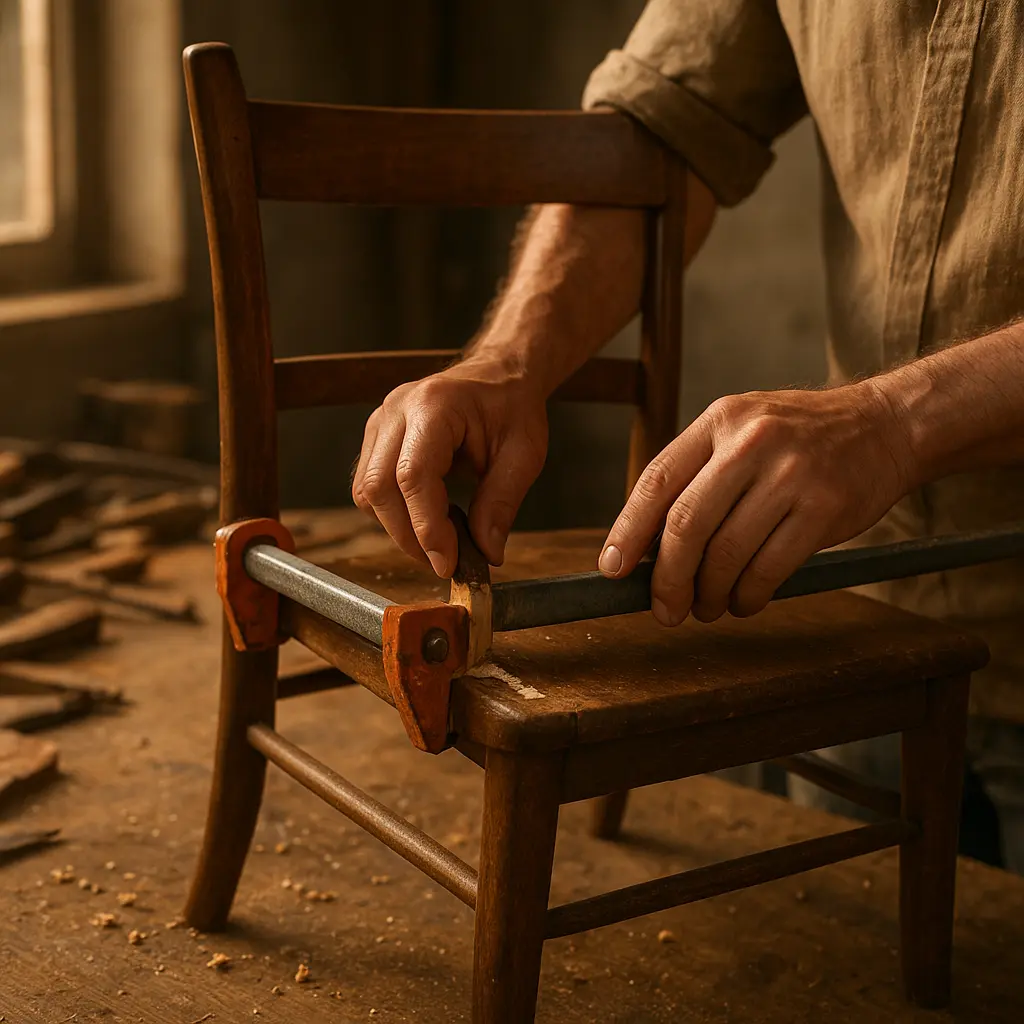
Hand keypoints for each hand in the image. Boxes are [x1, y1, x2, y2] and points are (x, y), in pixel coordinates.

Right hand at [352, 358, 548, 576]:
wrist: (498, 376)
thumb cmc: (512, 408)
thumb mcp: (524, 454)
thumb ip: (502, 502)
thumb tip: (487, 553)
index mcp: (435, 405)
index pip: (413, 475)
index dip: (426, 526)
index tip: (447, 562)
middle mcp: (397, 409)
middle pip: (379, 487)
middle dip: (408, 536)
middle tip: (444, 562)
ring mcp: (381, 421)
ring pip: (367, 492)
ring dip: (398, 528)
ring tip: (439, 541)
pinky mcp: (377, 437)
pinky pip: (370, 486)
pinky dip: (394, 513)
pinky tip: (427, 519)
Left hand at [598, 382, 913, 624]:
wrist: (886, 425)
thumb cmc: (799, 438)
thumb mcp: (741, 431)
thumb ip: (697, 476)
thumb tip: (648, 548)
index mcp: (719, 421)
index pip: (657, 480)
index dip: (628, 531)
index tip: (613, 569)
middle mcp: (751, 442)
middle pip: (687, 524)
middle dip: (668, 579)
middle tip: (664, 609)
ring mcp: (790, 474)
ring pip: (727, 554)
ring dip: (709, 594)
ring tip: (707, 606)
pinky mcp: (825, 507)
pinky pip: (769, 569)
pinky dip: (749, 597)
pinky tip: (744, 601)